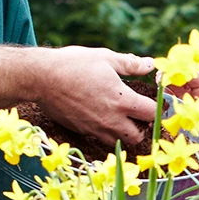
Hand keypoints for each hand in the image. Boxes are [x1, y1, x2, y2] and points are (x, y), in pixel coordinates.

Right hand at [33, 46, 156, 145]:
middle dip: (142, 127)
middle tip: (137, 113)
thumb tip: (149, 64)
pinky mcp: (81, 131)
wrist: (41, 78)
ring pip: (118, 141)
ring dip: (123, 132)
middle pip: (138, 136)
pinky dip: (105, 132)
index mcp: (122, 100)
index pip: (152, 113)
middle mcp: (111, 119)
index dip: (157, 108)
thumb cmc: (74, 64)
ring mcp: (95, 128)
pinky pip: (99, 139)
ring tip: (119, 117)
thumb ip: (130, 64)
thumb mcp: (105, 58)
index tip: (153, 101)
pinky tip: (100, 117)